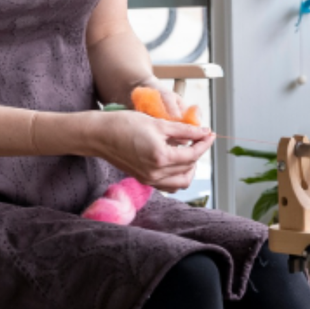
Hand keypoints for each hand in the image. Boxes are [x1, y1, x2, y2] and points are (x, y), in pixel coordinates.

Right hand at [87, 109, 213, 192]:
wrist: (99, 135)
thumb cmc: (125, 124)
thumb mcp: (158, 123)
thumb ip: (184, 130)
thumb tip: (203, 132)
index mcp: (161, 157)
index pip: (192, 154)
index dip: (204, 143)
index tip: (210, 134)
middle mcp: (156, 173)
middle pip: (189, 168)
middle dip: (198, 153)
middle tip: (199, 139)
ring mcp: (149, 179)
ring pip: (181, 182)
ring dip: (189, 168)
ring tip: (188, 151)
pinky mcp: (143, 180)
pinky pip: (168, 185)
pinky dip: (177, 176)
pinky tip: (175, 161)